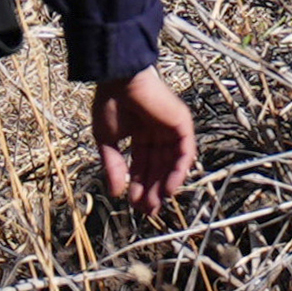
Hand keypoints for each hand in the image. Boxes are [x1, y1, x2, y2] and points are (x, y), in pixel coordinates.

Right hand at [92, 67, 198, 213]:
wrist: (119, 79)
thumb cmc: (110, 103)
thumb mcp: (107, 140)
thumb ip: (113, 165)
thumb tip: (115, 193)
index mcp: (140, 133)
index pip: (143, 165)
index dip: (139, 185)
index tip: (134, 205)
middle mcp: (158, 132)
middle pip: (159, 167)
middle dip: (152, 189)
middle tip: (147, 210)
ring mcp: (171, 128)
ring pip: (172, 163)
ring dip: (165, 184)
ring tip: (155, 203)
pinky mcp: (182, 123)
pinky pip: (185, 152)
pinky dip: (178, 171)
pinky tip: (168, 188)